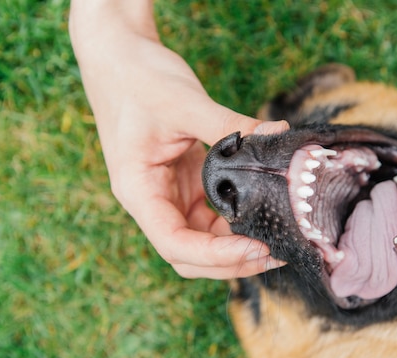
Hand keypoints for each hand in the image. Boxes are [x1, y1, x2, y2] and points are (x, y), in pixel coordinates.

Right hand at [69, 1, 287, 277]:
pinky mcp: (183, 183)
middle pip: (188, 254)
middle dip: (229, 262)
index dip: (215, 255)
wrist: (118, 56)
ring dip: (234, 248)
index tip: (257, 248)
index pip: (174, 242)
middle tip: (275, 255)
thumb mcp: (185, 102)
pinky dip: (234, 223)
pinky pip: (209, 216)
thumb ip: (231, 125)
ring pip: (200, 240)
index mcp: (138, 189)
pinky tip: (262, 217)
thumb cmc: (138, 78)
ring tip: (275, 242)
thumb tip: (278, 133)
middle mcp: (150, 200)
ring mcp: (167, 194)